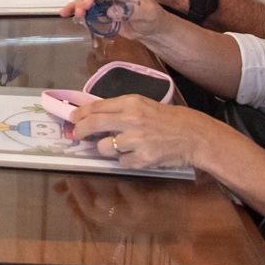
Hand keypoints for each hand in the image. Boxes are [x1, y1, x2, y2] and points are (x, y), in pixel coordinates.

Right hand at [57, 0, 168, 41]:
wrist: (148, 29)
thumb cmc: (152, 18)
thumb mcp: (147, 14)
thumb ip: (132, 11)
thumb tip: (110, 11)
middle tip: (87, 5)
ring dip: (81, 0)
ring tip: (80, 13)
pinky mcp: (98, 4)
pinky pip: (83, 3)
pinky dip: (74, 7)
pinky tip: (65, 12)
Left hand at [69, 93, 222, 172]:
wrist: (192, 135)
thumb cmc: (167, 119)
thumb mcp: (142, 105)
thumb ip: (119, 109)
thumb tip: (92, 115)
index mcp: (130, 103)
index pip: (96, 107)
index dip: (80, 114)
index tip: (72, 119)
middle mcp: (131, 119)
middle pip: (93, 124)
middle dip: (80, 131)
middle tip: (76, 135)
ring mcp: (136, 140)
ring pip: (104, 147)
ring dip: (106, 148)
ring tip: (119, 145)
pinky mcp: (142, 159)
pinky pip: (121, 162)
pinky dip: (125, 160)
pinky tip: (136, 154)